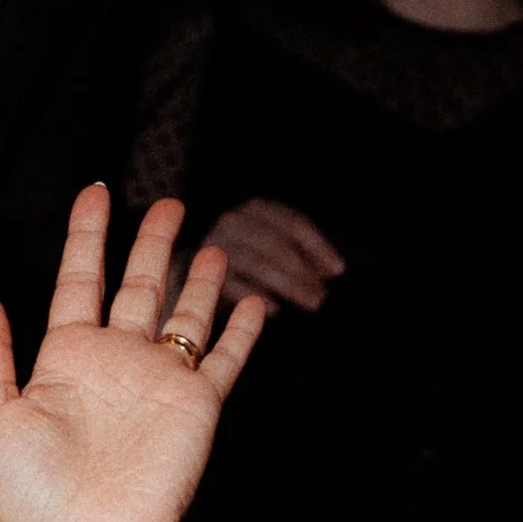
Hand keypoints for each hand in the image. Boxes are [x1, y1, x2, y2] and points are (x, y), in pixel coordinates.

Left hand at [0, 189, 264, 521]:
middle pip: (136, 285)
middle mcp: (115, 363)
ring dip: (199, 278)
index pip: (77, 280)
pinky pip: (225, 357)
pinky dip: (241, 330)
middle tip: (167, 202)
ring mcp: (158, 381)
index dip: (86, 235)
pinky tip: (253, 303)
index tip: (95, 194)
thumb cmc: (32, 494)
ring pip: (184, 314)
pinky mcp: (198, 404)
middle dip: (151, 242)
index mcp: (65, 359)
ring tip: (212, 242)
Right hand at [203, 199, 344, 314]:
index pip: (294, 224)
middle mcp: (234, 221)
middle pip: (277, 244)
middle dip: (304, 271)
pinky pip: (231, 283)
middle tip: (322, 296)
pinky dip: (255, 295)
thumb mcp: (269, 249)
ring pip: (258, 263)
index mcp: (256, 210)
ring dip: (289, 285)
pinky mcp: (194, 269)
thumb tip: (333, 270)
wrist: (184, 271)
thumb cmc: (239, 262)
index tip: (338, 271)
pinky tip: (274, 310)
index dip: (319, 247)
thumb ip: (298, 254)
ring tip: (309, 303)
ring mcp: (214, 244)